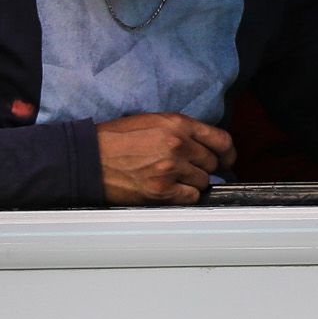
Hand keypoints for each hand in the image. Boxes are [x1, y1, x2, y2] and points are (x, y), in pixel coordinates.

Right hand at [95, 112, 235, 205]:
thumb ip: (182, 130)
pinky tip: (171, 190)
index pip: (221, 139)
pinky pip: (190, 197)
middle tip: (190, 170)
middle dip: (204, 167)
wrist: (90, 157)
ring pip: (202, 182)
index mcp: (178, 124)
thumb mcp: (153, 121)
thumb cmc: (117, 138)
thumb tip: (204, 144)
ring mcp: (171, 169)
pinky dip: (184, 196)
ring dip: (193, 183)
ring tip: (174, 179)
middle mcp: (179, 145)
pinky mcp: (161, 191)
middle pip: (212, 163)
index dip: (227, 153)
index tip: (227, 159)